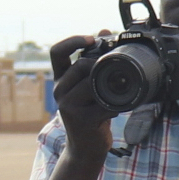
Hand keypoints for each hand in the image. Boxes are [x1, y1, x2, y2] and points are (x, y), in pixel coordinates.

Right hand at [50, 33, 120, 152]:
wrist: (86, 149)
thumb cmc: (91, 115)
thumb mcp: (91, 86)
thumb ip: (95, 61)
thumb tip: (105, 30)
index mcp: (61, 79)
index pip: (57, 52)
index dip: (73, 41)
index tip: (92, 39)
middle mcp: (59, 90)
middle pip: (81, 65)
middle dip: (102, 66)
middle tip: (118, 73)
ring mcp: (67, 105)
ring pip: (92, 82)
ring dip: (111, 86)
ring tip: (118, 94)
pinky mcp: (80, 119)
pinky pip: (104, 103)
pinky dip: (117, 103)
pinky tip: (120, 108)